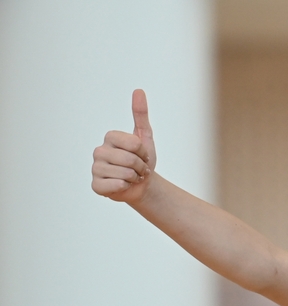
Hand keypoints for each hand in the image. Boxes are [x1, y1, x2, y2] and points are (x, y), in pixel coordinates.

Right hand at [91, 89, 156, 203]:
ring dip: (134, 178)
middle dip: (140, 167)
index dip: (144, 152)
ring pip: (124, 173)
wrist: (143, 184)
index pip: (134, 144)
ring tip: (131, 176)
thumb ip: (140, 114)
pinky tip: (123, 185)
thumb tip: (138, 91)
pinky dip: (124, 187)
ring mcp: (95, 168)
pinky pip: (115, 186)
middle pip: (129, 159)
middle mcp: (99, 151)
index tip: (142, 154)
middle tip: (138, 168)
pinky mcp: (96, 185)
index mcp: (110, 137)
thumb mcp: (145, 136)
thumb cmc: (143, 160)